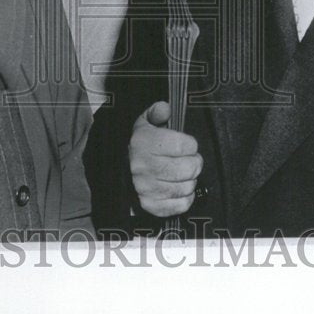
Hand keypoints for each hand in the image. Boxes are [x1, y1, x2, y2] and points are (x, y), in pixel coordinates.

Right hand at [129, 101, 202, 217]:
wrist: (119, 170)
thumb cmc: (138, 146)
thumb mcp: (145, 123)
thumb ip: (157, 112)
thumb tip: (165, 108)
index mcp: (144, 143)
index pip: (185, 145)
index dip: (190, 144)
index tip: (186, 145)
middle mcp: (143, 167)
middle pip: (189, 167)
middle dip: (194, 162)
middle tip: (188, 160)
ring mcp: (147, 188)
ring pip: (188, 186)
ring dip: (190, 180)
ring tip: (181, 173)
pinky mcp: (151, 205)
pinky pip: (182, 204)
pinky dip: (185, 197)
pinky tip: (178, 187)